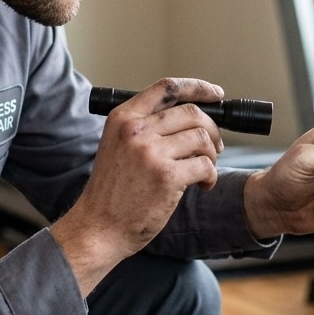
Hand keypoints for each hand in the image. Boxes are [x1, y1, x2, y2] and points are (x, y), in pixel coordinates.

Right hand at [51, 78, 225, 293]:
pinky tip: (201, 186)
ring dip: (212, 155)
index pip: (168, 87)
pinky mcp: (167, 177)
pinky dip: (211, 176)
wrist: (98, 227)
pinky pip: (206, 166)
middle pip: (192, 113)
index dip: (198, 87)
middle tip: (215, 147)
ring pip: (202, 139)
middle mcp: (136, 129)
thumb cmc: (112, 191)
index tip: (216, 93)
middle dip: (212, 129)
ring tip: (204, 169)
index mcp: (123, 117)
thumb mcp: (118, 145)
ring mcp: (151, 152)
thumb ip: (146, 127)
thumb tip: (191, 118)